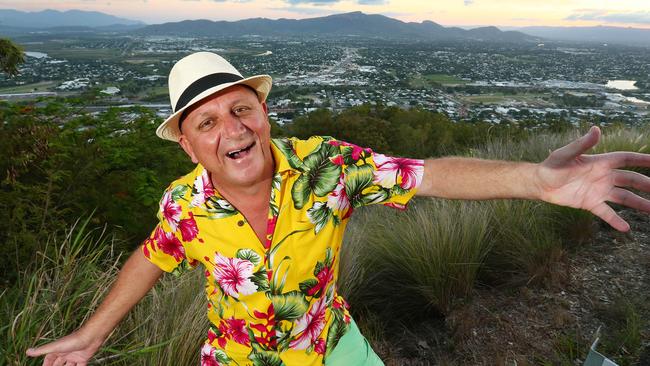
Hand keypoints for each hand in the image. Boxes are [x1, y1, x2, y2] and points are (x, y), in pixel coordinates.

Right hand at [26, 330, 103, 365]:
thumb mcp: (55, 347)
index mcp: (57, 350)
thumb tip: (27, 351)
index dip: (46, 365)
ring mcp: (74, 356)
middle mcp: (65, 353)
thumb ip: (42, 350)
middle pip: (57, 364)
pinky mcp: (83, 359)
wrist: (91, 336)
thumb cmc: (73, 340)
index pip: (48, 360)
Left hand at [535, 126, 649, 231]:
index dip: (642, 160)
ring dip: (640, 204)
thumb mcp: (565, 154)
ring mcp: (599, 191)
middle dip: (647, 184)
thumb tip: (596, 129)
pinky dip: (616, 220)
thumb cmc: (552, 165)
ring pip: (625, 198)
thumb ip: (581, 144)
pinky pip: (607, 213)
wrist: (540, 183)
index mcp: (601, 162)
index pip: (627, 159)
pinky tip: (626, 228)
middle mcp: (604, 177)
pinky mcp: (591, 203)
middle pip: (631, 180)